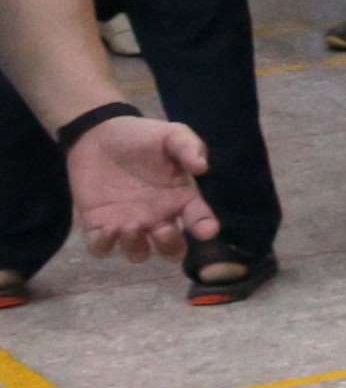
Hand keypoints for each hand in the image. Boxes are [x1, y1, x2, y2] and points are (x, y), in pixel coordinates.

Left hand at [64, 115, 212, 258]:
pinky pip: (102, 248)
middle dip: (169, 246)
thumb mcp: (170, 134)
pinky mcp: (98, 225)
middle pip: (171, 249)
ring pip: (138, 253)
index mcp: (180, 198)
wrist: (97, 135)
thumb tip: (202, 167)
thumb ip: (188, 147)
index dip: (206, 229)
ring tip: (130, 227)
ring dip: (136, 247)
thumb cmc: (140, 136)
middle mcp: (158, 217)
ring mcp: (129, 224)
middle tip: (161, 229)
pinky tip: (106, 229)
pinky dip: (104, 246)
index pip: (200, 221)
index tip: (206, 230)